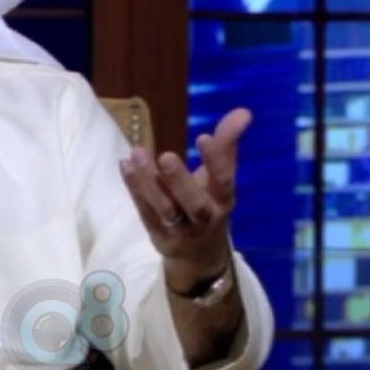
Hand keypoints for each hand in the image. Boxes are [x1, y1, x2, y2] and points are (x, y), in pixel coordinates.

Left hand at [119, 108, 250, 293]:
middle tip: (166, 156)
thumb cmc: (210, 206)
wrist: (199, 257)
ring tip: (137, 153)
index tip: (204, 137)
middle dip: (179, 181)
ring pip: (164, 209)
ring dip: (149, 182)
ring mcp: (180, 230)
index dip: (216, 161)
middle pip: (193, 203)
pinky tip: (125, 165)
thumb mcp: (220, 179)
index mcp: (223, 200)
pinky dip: (134, 189)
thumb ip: (227, 145)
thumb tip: (243, 111)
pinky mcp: (158, 236)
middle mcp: (204, 218)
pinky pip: (145, 211)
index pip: (223, 181)